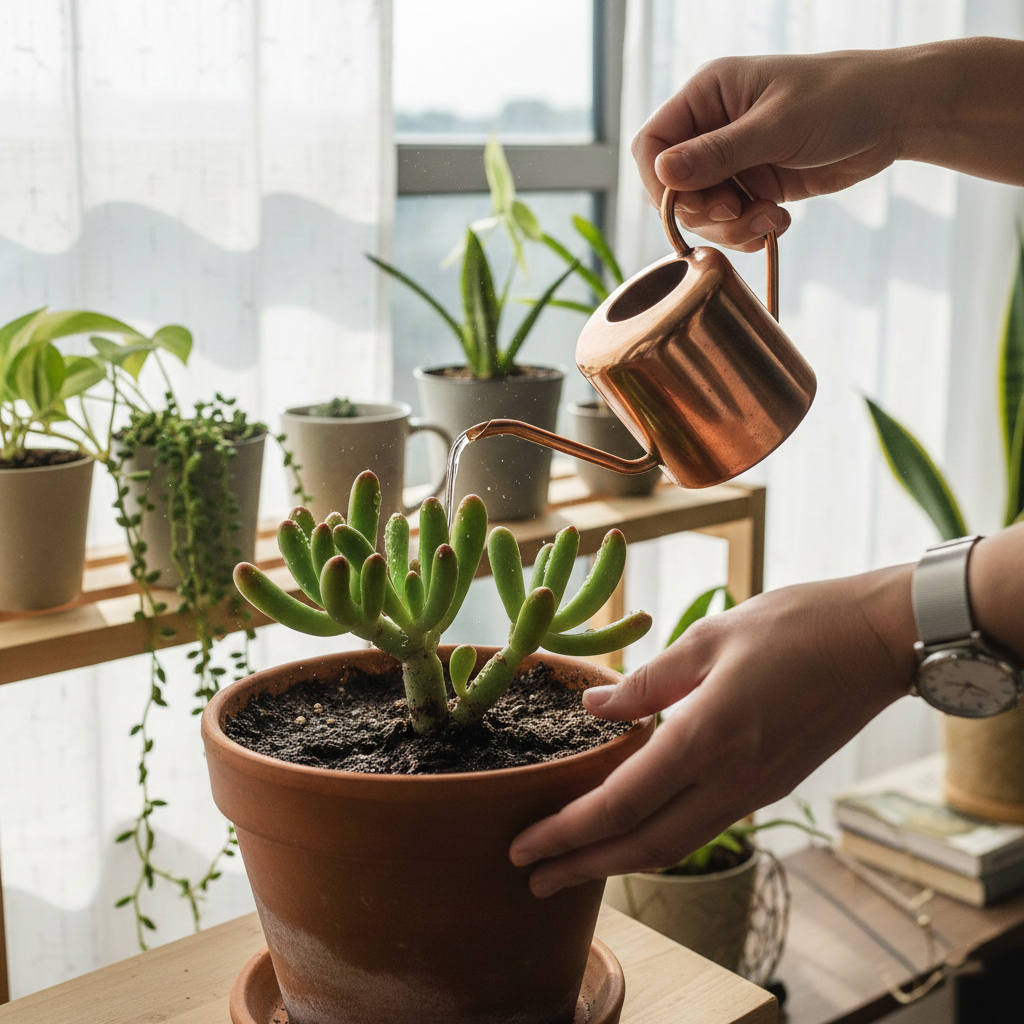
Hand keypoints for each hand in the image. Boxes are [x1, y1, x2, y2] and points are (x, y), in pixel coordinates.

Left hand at [509, 565, 914, 897]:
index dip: (566, 832)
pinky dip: (658, 838)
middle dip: (583, 866)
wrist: (878, 642)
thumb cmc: (793, 627)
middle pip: (644, 844)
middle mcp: (731, 779)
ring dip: (619, 859)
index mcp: (706, 737)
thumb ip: (646, 683)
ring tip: (574, 863)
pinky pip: (703, 825)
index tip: (523, 848)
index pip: (620, 803)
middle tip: (532, 878)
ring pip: (676, 844)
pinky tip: (634, 826)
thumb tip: (593, 708)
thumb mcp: (708, 639)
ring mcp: (756, 789)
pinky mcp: (772, 785)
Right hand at [632, 49, 908, 251]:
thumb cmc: (842, 99)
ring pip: (703, 213)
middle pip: (674, 189)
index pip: (653, 145)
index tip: (689, 206)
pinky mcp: (754, 186)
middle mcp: (712, 128)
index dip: (660, 182)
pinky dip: (748, 232)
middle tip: (739, 214)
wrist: (897, 114)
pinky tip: (775, 225)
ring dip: (732, 228)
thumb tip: (662, 173)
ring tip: (770, 220)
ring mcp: (733, 160)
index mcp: (707, 96)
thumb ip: (718, 153)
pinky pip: (732, 222)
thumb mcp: (777, 126)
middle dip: (705, 213)